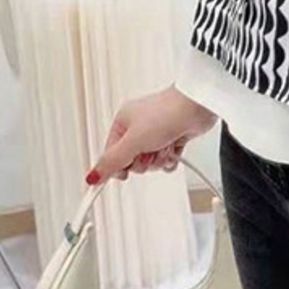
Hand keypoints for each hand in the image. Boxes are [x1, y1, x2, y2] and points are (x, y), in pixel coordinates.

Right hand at [88, 85, 217, 184]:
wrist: (196, 107)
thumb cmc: (166, 113)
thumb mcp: (132, 142)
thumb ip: (112, 162)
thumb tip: (92, 176)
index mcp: (123, 122)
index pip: (111, 154)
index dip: (115, 167)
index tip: (114, 180)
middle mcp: (138, 127)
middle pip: (132, 162)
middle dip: (143, 161)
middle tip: (148, 151)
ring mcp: (157, 134)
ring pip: (150, 163)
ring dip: (158, 159)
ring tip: (164, 145)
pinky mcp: (172, 139)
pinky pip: (166, 161)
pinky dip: (170, 159)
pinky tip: (173, 148)